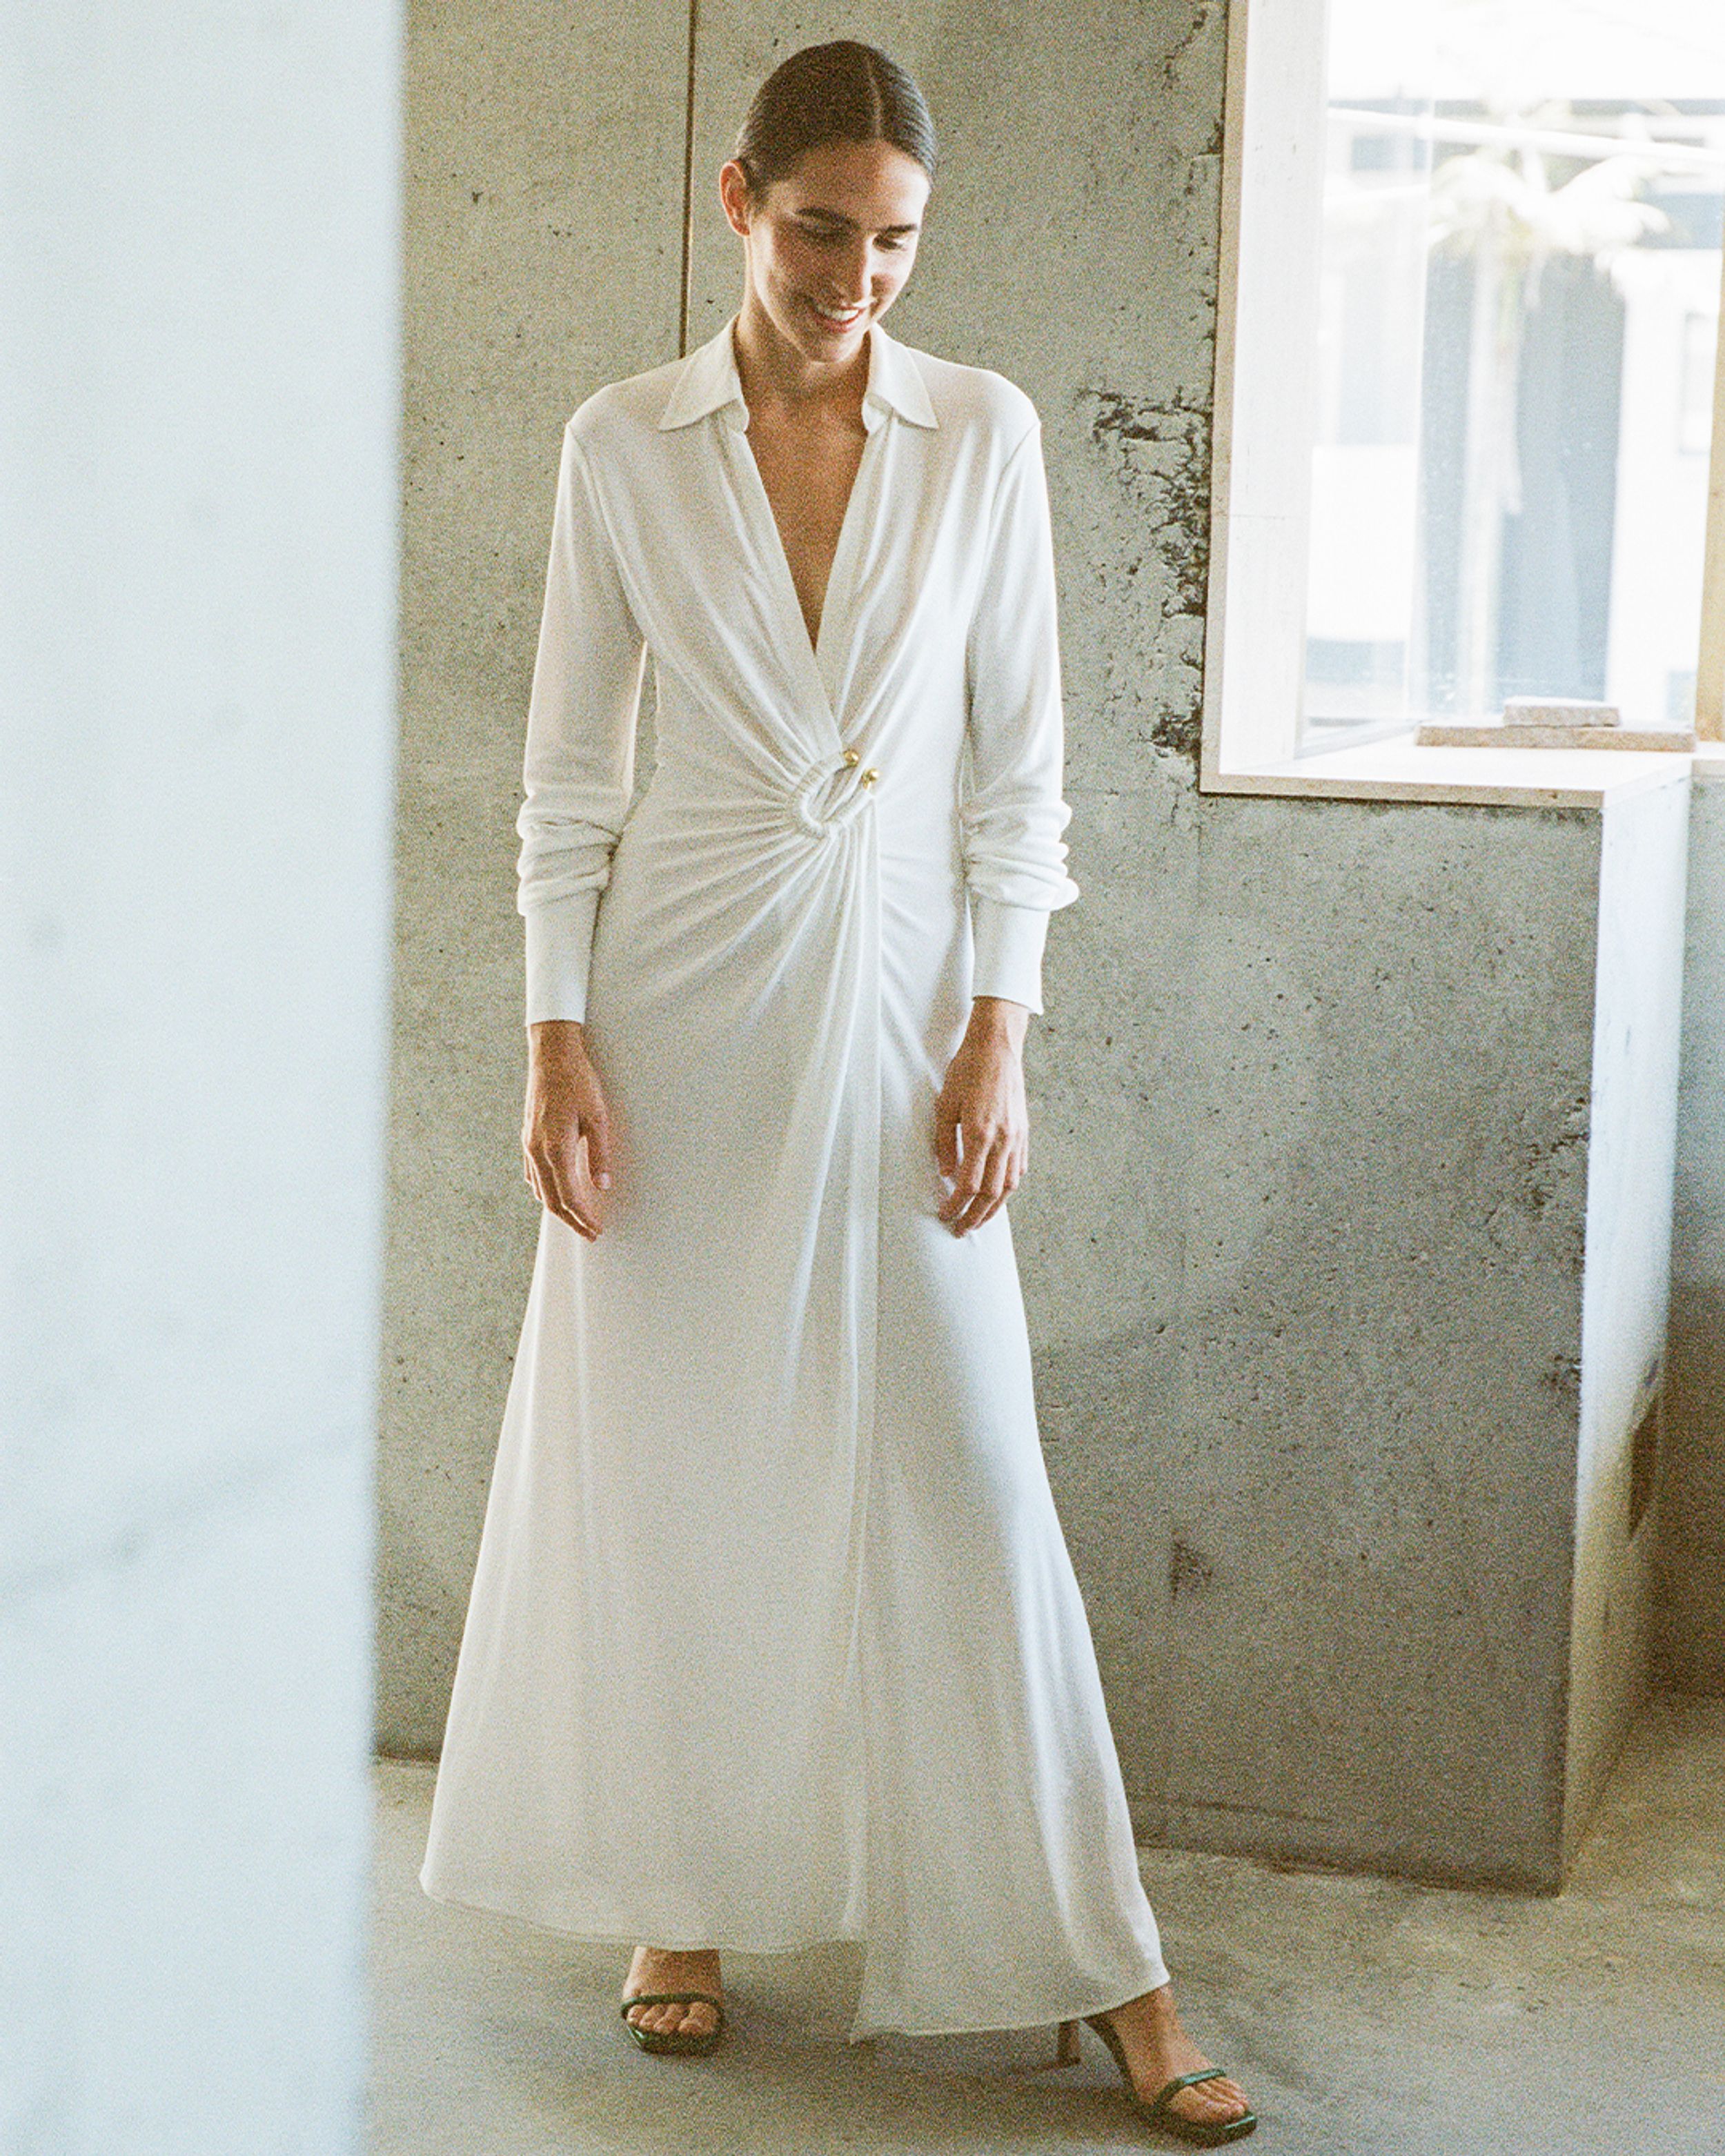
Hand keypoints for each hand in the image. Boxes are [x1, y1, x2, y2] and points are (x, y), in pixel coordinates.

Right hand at [522, 1020, 612, 1240]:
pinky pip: (532, 1173)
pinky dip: (544, 1189)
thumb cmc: (578, 1082)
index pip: (568, 1197)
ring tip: (575, 1217)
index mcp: (555, 1149)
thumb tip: (603, 1186)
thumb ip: (600, 1155)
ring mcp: (529, 1144)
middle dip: (570, 1220)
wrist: (551, 1055)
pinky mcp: (527, 1136)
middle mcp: (537, 1151)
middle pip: (551, 1199)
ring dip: (557, 1206)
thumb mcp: (598, 1117)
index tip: (596, 1231)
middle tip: (589, 1233)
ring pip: (539, 1188)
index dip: (582, 1218)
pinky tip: (555, 1189)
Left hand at [934, 996, 1030, 1234]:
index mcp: (980, 1134)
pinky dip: (1009, 1187)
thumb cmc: (967, 1071)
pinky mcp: (1024, 1131)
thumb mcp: (944, 1106)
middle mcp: (1003, 1140)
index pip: (969, 1185)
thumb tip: (945, 1173)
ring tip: (980, 1219)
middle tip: (961, 1229)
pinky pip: (1019, 1168)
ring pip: (1009, 1185)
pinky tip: (999, 1194)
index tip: (945, 1215)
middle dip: (975, 1216)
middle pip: (992, 1193)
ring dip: (994, 1208)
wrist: (997, 1047)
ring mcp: (1017, 1137)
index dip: (956, 1205)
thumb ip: (944, 1143)